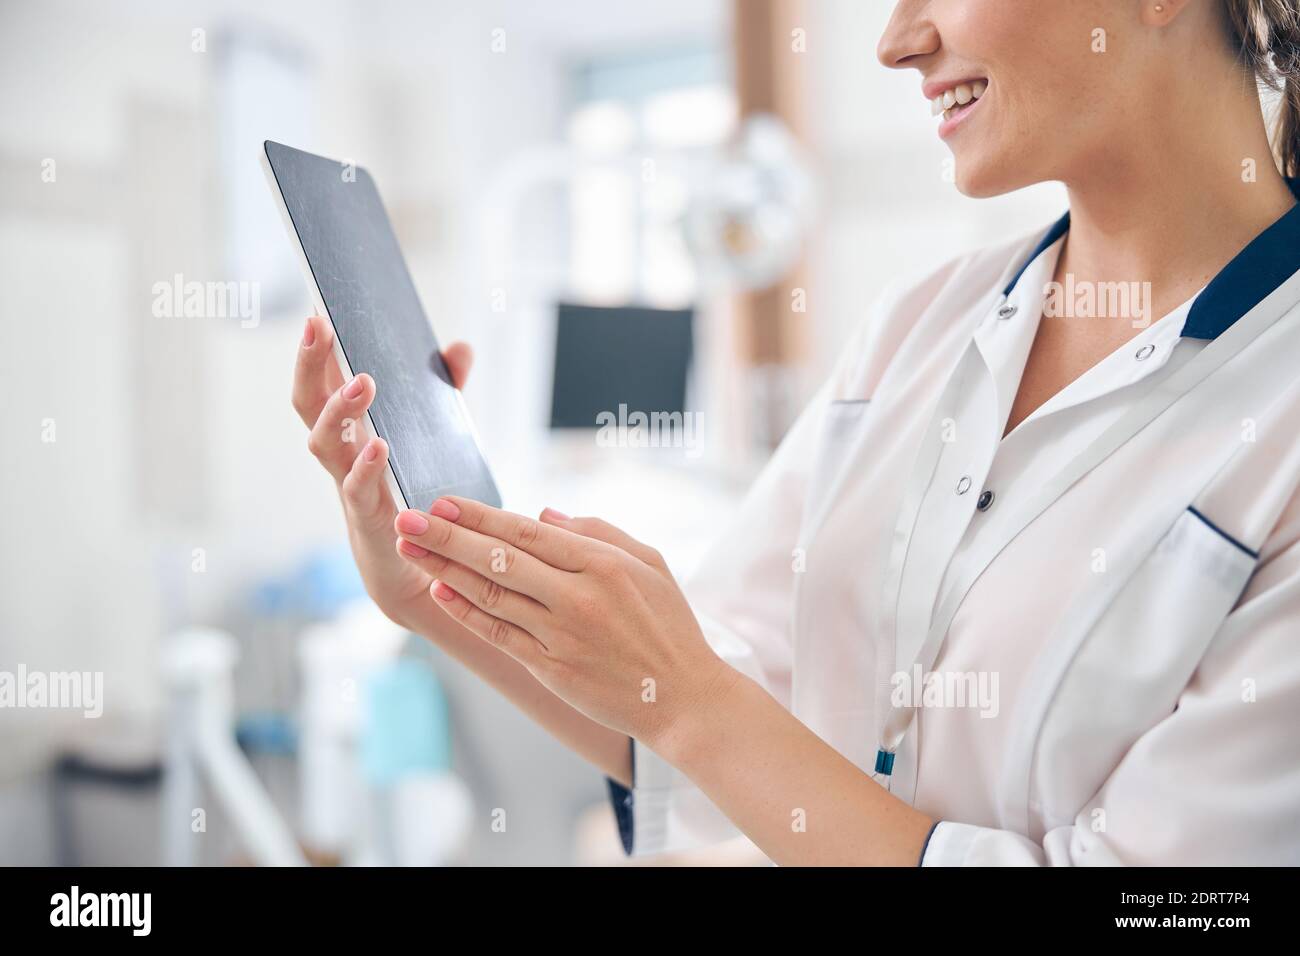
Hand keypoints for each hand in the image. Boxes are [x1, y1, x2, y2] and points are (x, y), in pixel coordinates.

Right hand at [291, 314, 473, 630]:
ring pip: (323, 444)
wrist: (420, 567)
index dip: (313, 348)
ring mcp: (348, 485)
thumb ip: (445, 391)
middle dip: (309, 364)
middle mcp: (339, 455)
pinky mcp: (368, 518)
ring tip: (363, 381)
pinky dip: (366, 466)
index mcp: (349, 430)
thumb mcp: (435, 435)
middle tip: (319, 326)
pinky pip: (356, 490)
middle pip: (308, 404)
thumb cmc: (419, 494)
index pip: (321, 381)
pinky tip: (380, 446)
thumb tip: (459, 347)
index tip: (316, 310)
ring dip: (340, 410)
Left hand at [390, 497, 736, 750]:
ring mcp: (561, 635)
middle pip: (500, 559)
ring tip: (412, 550)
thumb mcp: (650, 564)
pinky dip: (466, 611)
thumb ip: (598, 532)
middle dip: (447, 536)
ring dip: (445, 569)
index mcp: (604, 565)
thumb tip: (542, 513)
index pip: (528, 533)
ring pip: (492, 594)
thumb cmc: (669, 627)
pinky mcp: (551, 668)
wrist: (682, 698)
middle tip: (408, 518)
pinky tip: (440, 592)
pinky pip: (498, 633)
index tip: (444, 501)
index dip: (481, 517)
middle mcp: (578, 597)